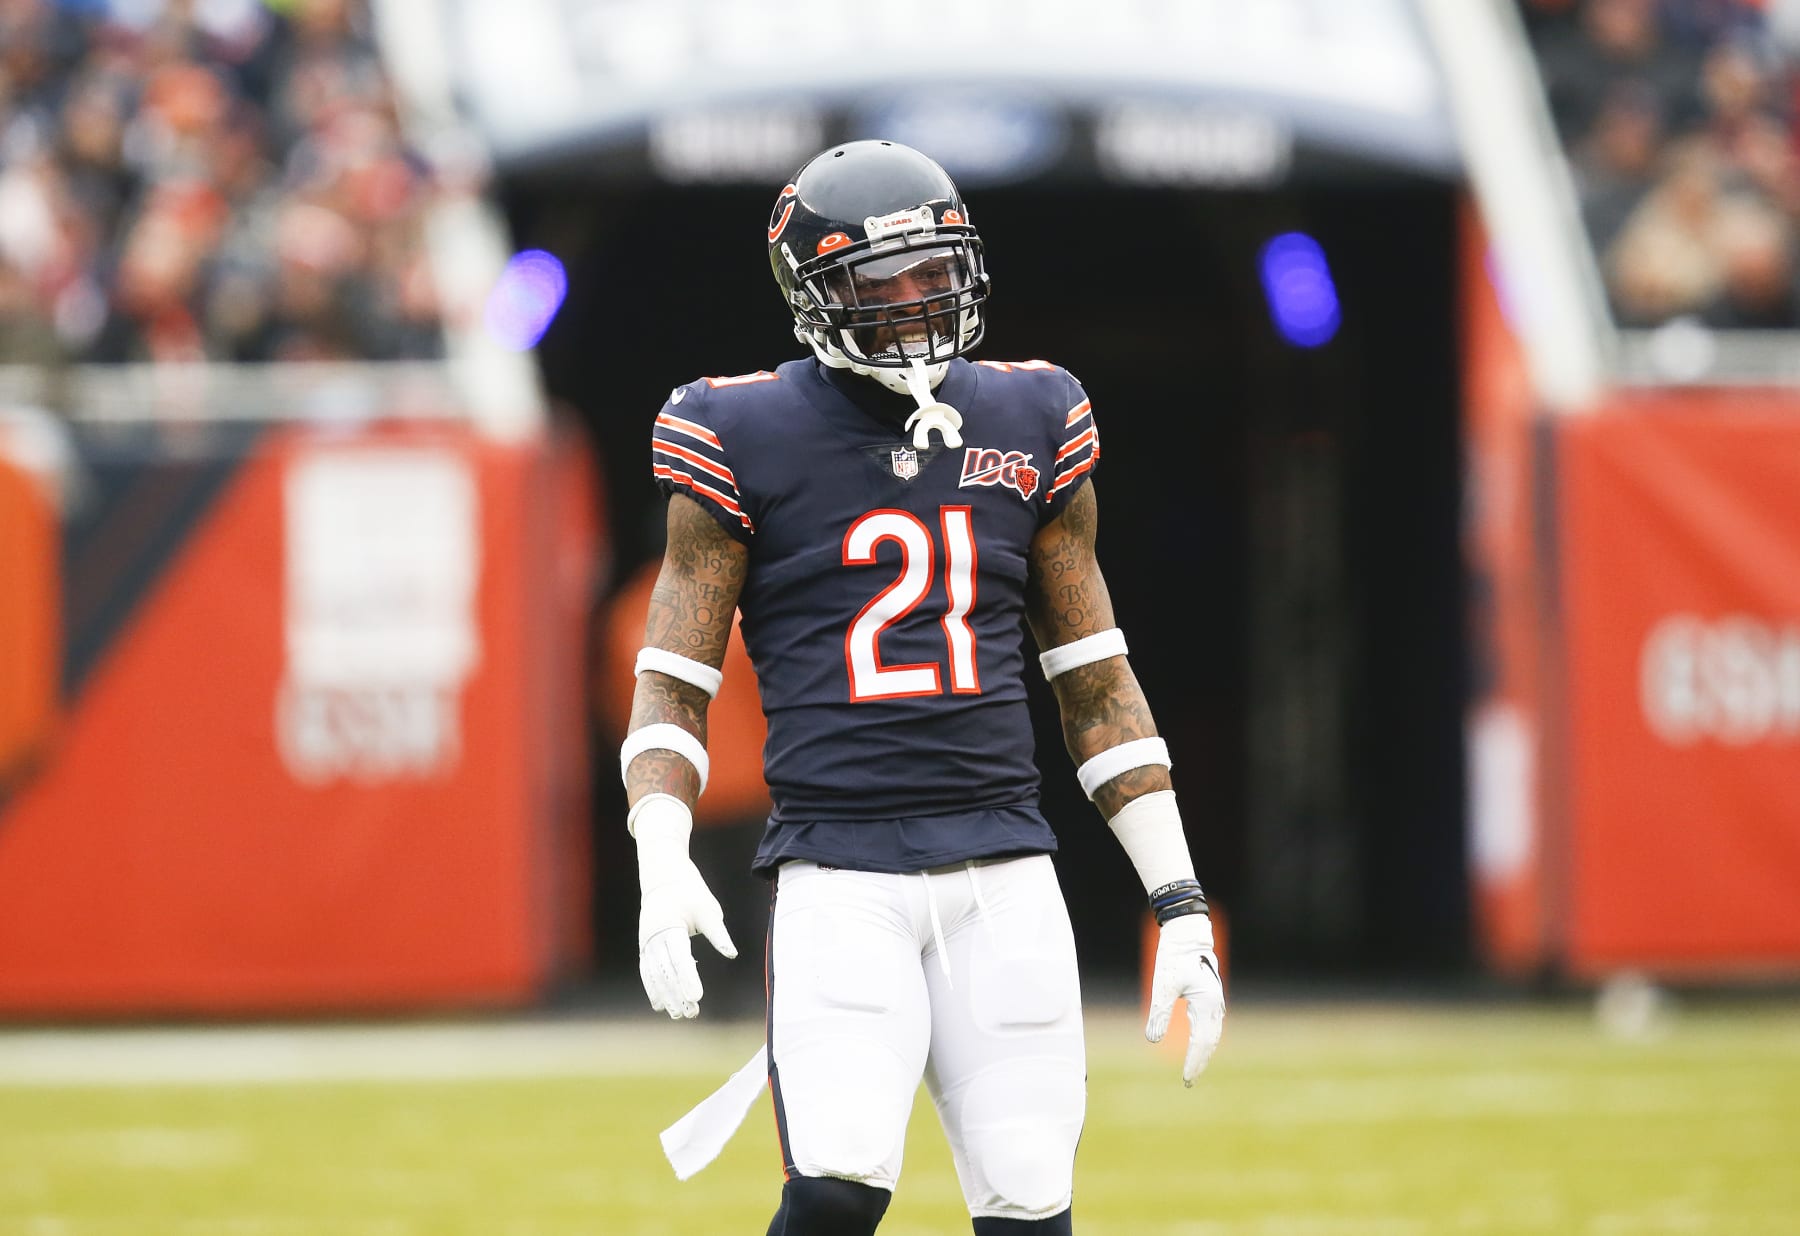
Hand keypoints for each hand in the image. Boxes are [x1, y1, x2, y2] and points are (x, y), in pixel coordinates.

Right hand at [634, 799, 737, 1019]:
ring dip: (665, 995)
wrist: (663, 876)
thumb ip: (718, 933)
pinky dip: (653, 987)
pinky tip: (660, 1004)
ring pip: (654, 974)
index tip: (696, 997)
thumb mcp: (708, 908)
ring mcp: (646, 942)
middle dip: (677, 993)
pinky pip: (647, 971)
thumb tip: (731, 953)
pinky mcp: (645, 945)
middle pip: (665, 970)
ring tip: (678, 1015)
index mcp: (669, 925)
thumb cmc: (690, 891)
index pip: (679, 957)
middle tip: (691, 1013)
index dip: (687, 978)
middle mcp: (653, 936)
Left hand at [1145, 911, 1225, 1085]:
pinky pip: (1211, 1023)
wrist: (1187, 932)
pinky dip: (1205, 1038)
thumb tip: (1152, 1039)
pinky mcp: (1210, 995)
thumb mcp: (1163, 984)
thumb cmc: (1174, 955)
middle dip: (1200, 1061)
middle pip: (1210, 1041)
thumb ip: (1159, 1012)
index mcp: (1206, 1004)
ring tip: (1194, 1067)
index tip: (1186, 1079)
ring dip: (1204, 1051)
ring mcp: (1215, 1000)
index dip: (1194, 1062)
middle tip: (1189, 1080)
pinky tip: (1198, 1043)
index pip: (1202, 1042)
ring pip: (1212, 1033)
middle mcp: (1214, 1005)